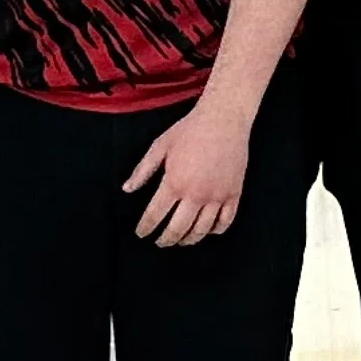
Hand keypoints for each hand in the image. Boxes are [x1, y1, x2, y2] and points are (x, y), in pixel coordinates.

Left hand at [123, 98, 251, 246]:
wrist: (223, 119)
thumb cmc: (190, 130)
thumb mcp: (160, 146)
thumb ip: (143, 170)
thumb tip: (127, 189)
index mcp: (174, 182)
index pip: (154, 215)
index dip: (145, 228)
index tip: (141, 233)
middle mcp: (196, 194)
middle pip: (177, 229)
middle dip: (165, 240)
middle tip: (159, 242)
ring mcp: (217, 196)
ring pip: (201, 230)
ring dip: (188, 240)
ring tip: (180, 241)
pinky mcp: (233, 193)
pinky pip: (224, 222)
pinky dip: (214, 231)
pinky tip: (205, 230)